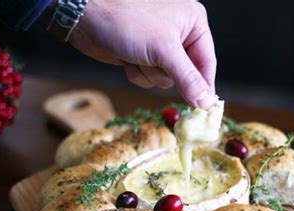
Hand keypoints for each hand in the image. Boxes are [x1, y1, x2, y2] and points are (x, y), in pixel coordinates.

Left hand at [68, 0, 216, 108]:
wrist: (86, 18)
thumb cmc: (126, 20)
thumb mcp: (164, 50)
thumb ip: (188, 79)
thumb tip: (207, 102)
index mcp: (193, 22)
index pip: (207, 62)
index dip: (204, 86)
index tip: (204, 109)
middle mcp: (179, 33)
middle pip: (186, 74)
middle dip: (165, 73)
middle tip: (154, 63)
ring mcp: (159, 46)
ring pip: (165, 79)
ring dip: (149, 73)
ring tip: (137, 55)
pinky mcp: (143, 55)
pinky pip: (149, 78)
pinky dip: (137, 73)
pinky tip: (127, 58)